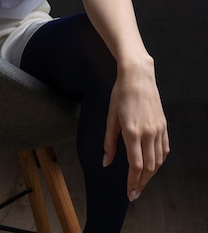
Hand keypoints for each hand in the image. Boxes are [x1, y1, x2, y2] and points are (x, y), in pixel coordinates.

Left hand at [103, 56, 169, 200]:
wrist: (138, 76)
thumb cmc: (120, 94)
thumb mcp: (110, 116)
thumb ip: (109, 142)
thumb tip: (106, 162)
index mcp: (132, 132)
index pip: (135, 165)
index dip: (132, 181)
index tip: (129, 193)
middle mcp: (148, 133)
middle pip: (149, 167)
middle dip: (141, 182)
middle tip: (134, 192)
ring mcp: (158, 130)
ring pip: (159, 161)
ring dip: (151, 175)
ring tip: (142, 181)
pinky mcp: (163, 126)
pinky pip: (164, 150)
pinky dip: (159, 161)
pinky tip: (153, 165)